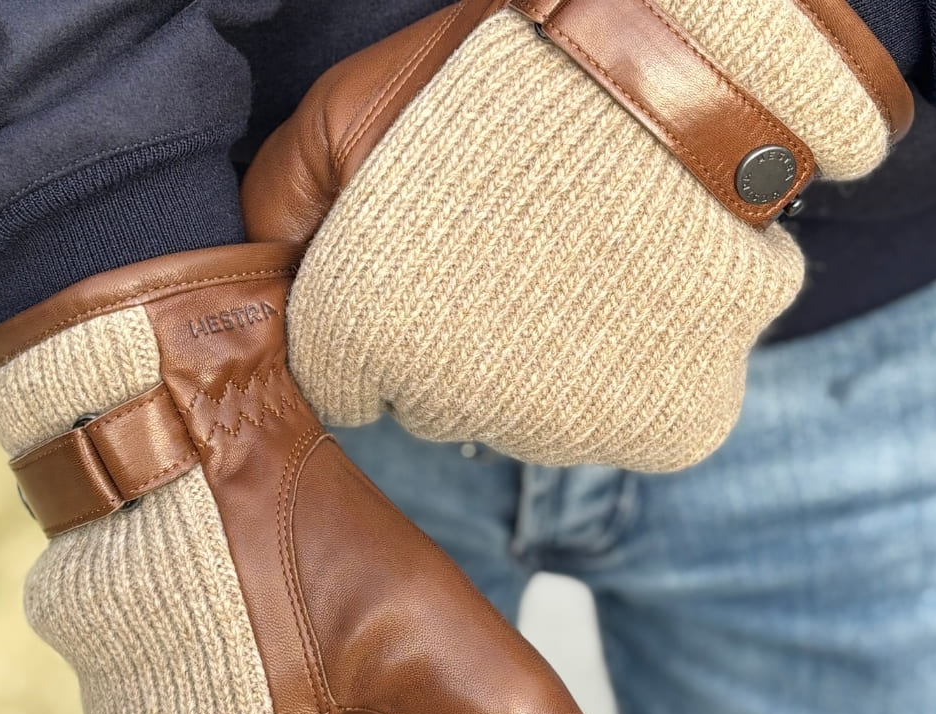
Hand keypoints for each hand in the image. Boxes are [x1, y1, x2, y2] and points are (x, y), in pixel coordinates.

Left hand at [243, 0, 910, 469]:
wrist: (675, 62)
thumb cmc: (497, 77)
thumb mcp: (342, 114)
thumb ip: (279, 208)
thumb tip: (260, 276)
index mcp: (374, 342)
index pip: (343, 382)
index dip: (367, 315)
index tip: (411, 259)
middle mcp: (465, 408)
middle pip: (434, 407)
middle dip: (447, 344)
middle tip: (496, 248)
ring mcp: (571, 428)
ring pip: (526, 420)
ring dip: (535, 362)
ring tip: (570, 258)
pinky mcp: (664, 430)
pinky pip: (623, 424)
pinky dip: (625, 377)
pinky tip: (630, 297)